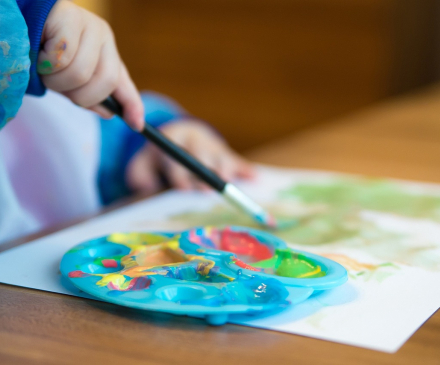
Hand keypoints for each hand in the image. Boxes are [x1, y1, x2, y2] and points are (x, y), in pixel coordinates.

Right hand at [38, 0, 143, 130]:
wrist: (17, 21)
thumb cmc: (41, 53)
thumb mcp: (69, 79)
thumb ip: (89, 96)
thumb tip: (109, 114)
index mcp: (107, 53)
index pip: (123, 83)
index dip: (133, 106)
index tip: (137, 125)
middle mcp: (104, 37)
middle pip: (106, 82)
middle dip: (79, 95)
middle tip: (58, 84)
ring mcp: (89, 25)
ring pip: (81, 73)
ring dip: (56, 80)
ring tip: (45, 67)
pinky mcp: (70, 16)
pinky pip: (62, 58)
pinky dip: (46, 63)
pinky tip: (39, 50)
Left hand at [126, 119, 254, 193]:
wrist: (180, 135)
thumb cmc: (160, 158)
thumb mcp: (143, 163)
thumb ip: (139, 174)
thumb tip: (145, 186)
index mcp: (173, 140)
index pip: (176, 157)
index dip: (178, 173)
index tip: (181, 187)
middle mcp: (194, 141)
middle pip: (201, 156)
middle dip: (203, 173)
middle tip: (205, 189)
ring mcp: (212, 147)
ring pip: (220, 157)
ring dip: (225, 170)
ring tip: (227, 182)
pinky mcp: (226, 154)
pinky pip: (237, 161)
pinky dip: (246, 170)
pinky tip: (254, 178)